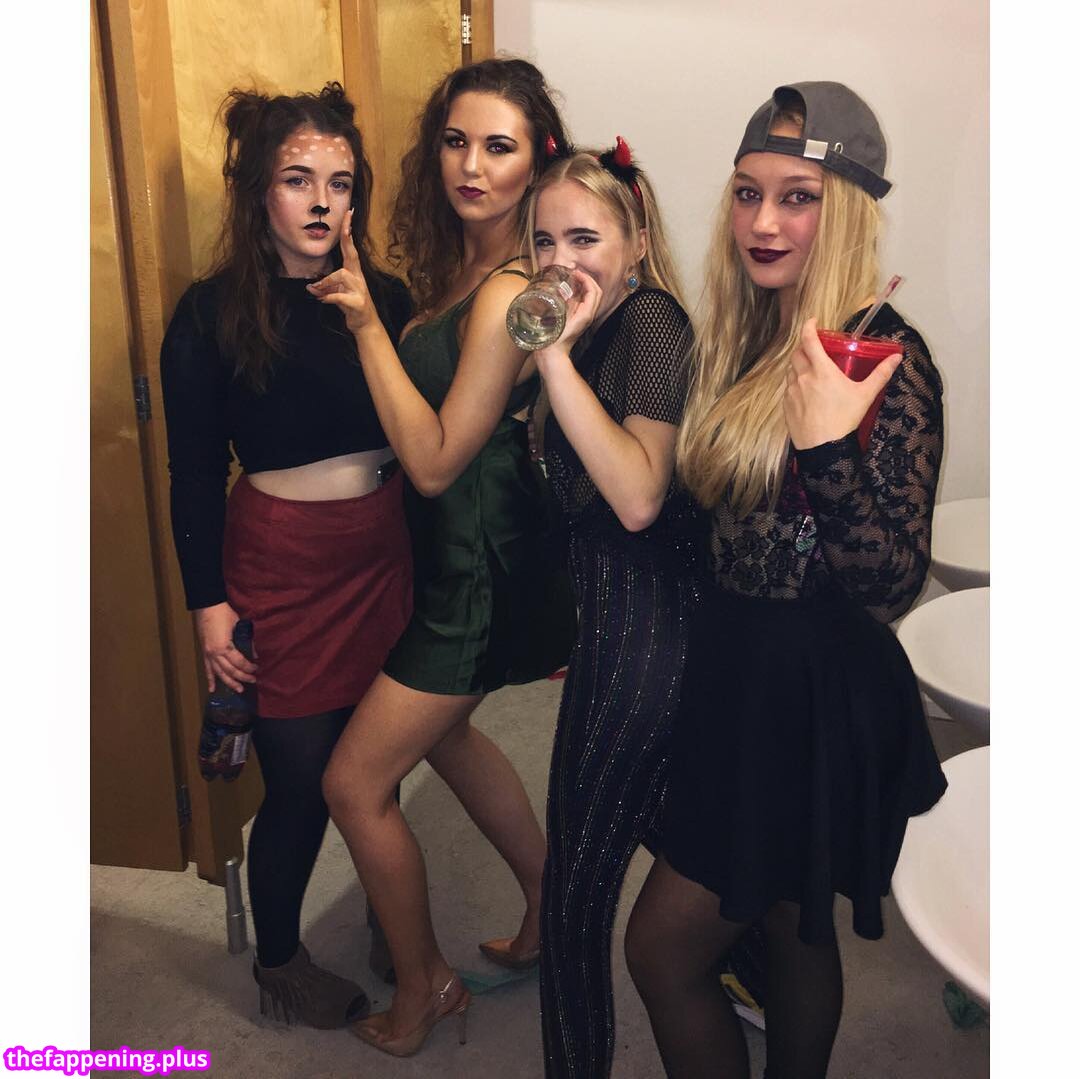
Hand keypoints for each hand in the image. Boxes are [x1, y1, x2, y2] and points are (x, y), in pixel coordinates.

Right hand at [193, 602, 257, 692]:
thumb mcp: (239, 626)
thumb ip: (248, 642)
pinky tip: (212, 689)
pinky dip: (210, 679)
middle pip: (230, 671)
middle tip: (252, 681)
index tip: (256, 669)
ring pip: (219, 673)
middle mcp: (215, 653)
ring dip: (229, 682)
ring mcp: (208, 654)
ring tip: (238, 689)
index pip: (239, 662)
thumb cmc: (224, 614)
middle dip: (242, 677)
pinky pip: (207, 669)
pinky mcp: (204, 653)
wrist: (207, 606)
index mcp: (224, 647)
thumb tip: (255, 655)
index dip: (248, 667)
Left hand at [306, 209, 377, 334]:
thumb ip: (324, 288)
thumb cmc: (351, 306)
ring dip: (325, 283)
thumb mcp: (337, 293)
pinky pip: (339, 297)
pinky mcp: (357, 303)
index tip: (349, 213)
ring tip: (316, 291)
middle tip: (346, 224)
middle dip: (348, 238)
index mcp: (353, 272)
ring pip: (340, 276)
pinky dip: (328, 298)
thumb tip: (309, 287)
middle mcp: (358, 277)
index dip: (348, 231)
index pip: (350, 247)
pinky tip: (322, 300)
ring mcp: (359, 290)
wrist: (366, 325)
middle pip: (351, 254)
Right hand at [534, 270, 600, 375]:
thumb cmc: (553, 339)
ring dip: (585, 286)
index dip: (586, 279)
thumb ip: (564, 303)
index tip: (574, 273)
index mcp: (586, 314)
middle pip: (596, 292)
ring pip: (592, 297)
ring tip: (573, 279)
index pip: (593, 291)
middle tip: (575, 273)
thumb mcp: (558, 319)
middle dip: (588, 280)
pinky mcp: (579, 320)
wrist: (553, 356)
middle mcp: (588, 315)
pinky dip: (580, 293)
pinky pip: (585, 302)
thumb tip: (565, 290)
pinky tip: (569, 290)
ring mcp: (585, 318)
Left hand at [784, 317, 902, 449]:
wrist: (823, 448)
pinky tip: (806, 390)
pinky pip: (788, 387)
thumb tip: (896, 357)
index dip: (808, 326)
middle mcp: (802, 377)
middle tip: (815, 347)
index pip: (808, 340)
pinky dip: (795, 383)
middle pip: (797, 353)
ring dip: (798, 364)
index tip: (812, 321)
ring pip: (790, 370)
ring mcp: (791, 391)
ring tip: (811, 369)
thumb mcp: (866, 395)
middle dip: (804, 346)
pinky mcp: (786, 405)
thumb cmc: (844, 420)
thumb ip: (880, 373)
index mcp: (821, 370)